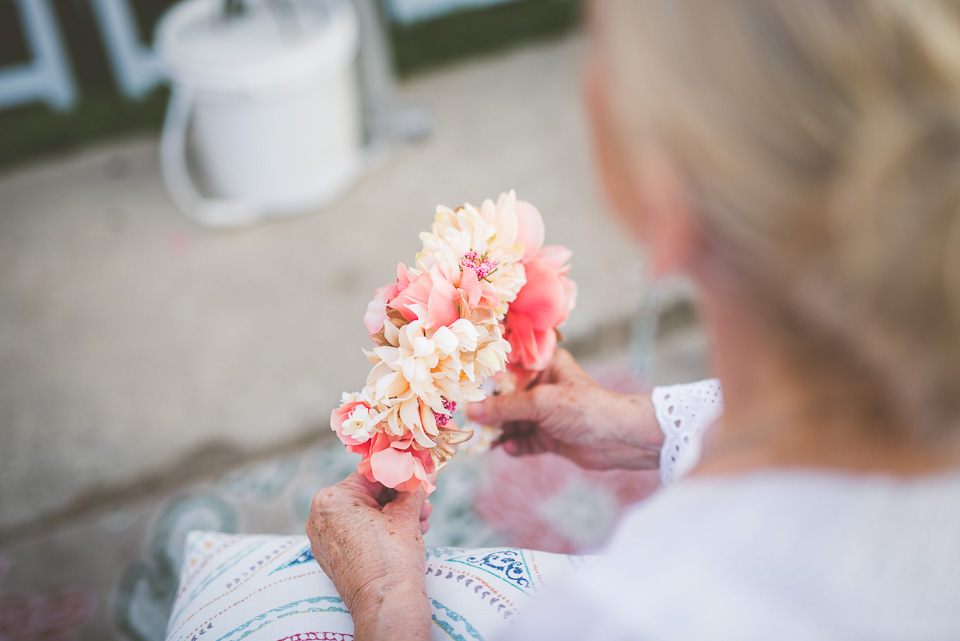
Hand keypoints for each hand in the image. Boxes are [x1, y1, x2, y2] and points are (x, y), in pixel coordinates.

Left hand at [306, 472, 431, 639]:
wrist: (386, 604)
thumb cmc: (392, 559)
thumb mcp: (406, 514)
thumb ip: (411, 487)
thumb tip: (421, 472)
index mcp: (331, 499)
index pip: (370, 474)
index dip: (399, 473)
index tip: (418, 473)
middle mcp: (320, 517)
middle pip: (367, 496)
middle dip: (399, 498)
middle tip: (424, 500)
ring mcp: (324, 539)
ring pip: (365, 515)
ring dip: (395, 515)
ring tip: (422, 520)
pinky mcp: (332, 557)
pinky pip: (358, 533)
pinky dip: (381, 530)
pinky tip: (409, 532)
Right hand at [466, 349, 663, 469]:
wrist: (619, 440)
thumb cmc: (585, 408)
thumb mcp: (541, 403)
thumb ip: (504, 407)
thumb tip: (470, 411)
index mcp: (544, 365)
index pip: (507, 368)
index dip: (485, 378)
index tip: (460, 387)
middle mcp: (543, 386)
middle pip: (505, 397)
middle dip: (488, 410)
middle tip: (466, 420)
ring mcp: (545, 413)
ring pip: (512, 421)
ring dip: (498, 431)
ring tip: (481, 440)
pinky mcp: (549, 437)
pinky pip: (523, 440)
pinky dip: (515, 445)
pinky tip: (509, 448)